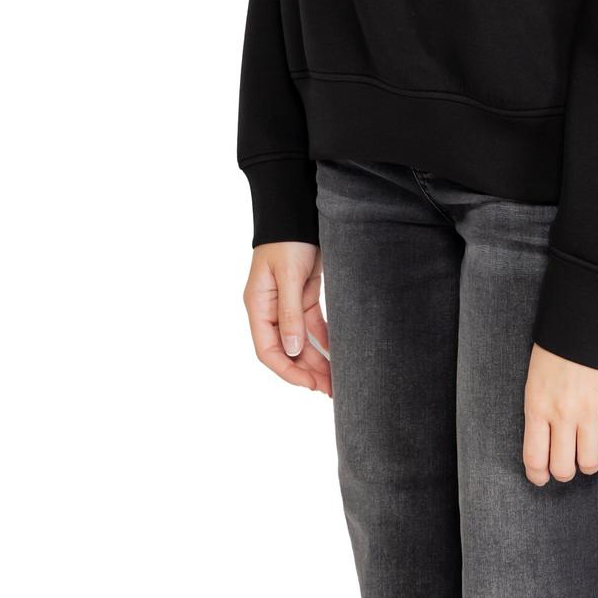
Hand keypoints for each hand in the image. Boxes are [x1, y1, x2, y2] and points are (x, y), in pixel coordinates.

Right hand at [243, 241, 331, 396]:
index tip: (309, 385)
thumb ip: (289, 313)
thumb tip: (290, 351)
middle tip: (332, 388)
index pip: (268, 350)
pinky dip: (325, 339)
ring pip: (302, 340)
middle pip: (287, 350)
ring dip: (317, 359)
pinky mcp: (304, 294)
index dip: (287, 371)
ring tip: (337, 378)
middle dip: (307, 370)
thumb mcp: (288, 275)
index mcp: (258, 306)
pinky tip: (338, 352)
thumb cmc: (288, 239)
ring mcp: (288, 302)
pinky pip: (313, 325)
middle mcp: (271, 308)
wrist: (299, 209)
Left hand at [522, 342, 597, 484]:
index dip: (538, 475)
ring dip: (587, 465)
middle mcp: (563, 414)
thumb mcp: (536, 378)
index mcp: (537, 405)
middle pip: (563, 467)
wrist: (587, 315)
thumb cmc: (558, 345)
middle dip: (564, 472)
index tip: (542, 477)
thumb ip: (540, 409)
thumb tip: (546, 441)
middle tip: (567, 465)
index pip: (535, 458)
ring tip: (587, 456)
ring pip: (588, 462)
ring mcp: (591, 410)